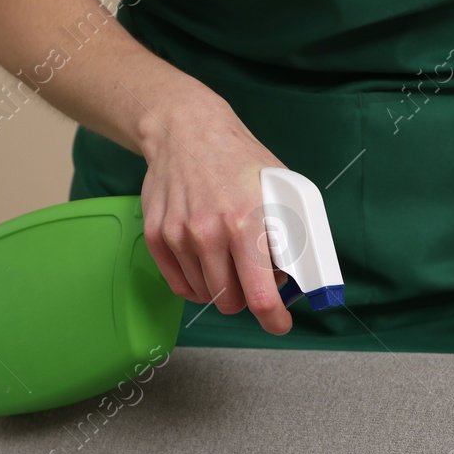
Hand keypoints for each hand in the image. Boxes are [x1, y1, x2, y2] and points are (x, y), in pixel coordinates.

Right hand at [135, 81, 291, 332]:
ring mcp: (178, 235)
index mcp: (247, 222)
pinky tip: (206, 262)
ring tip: (229, 259)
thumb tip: (297, 273)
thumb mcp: (280, 187)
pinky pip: (179, 284)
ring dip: (221, 288)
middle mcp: (209, 233)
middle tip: (254, 279)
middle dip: (247, 299)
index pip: (260, 295)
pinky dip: (195, 282)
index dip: (273, 319)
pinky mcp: (155, 236)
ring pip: (205, 295)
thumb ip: (290, 231)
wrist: (184, 129)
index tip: (279, 324)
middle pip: (231, 302)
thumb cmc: (238, 158)